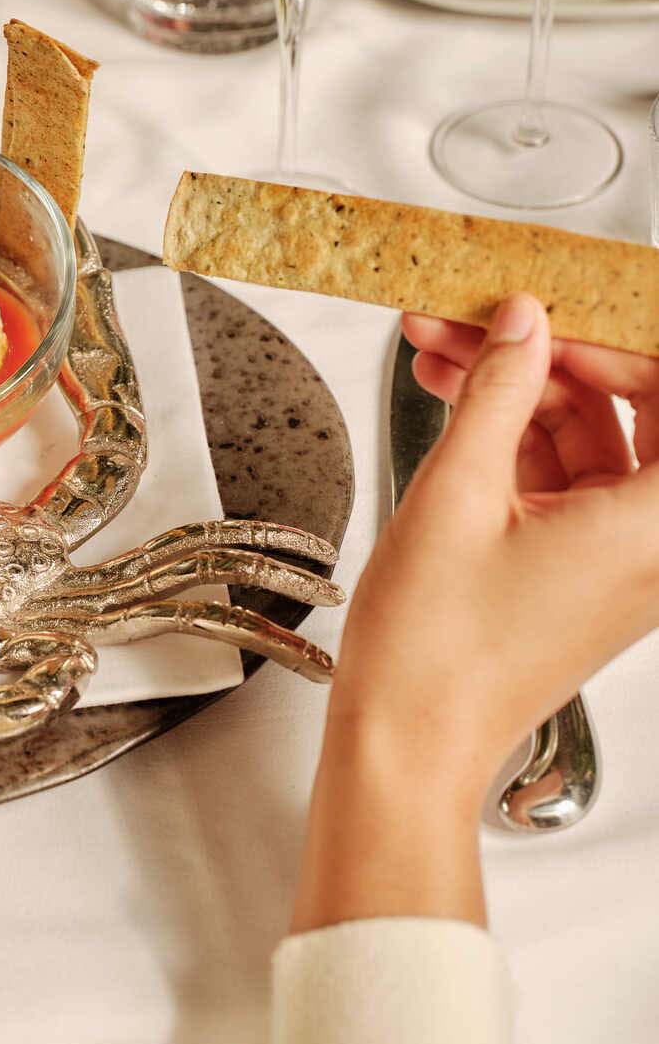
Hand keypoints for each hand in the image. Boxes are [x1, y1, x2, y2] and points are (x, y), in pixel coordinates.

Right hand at [293, 295, 658, 930]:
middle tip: (482, 316)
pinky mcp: (581, 570)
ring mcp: (621, 558)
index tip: (548, 302)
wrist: (407, 741)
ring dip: (519, 389)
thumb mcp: (456, 494)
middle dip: (554, 351)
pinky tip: (452, 401)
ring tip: (441, 349)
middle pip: (638, 408)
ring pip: (591, 436)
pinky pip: (563, 477)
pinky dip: (510, 435)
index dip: (611, 334)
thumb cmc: (437, 654)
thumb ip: (498, 392)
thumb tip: (524, 323)